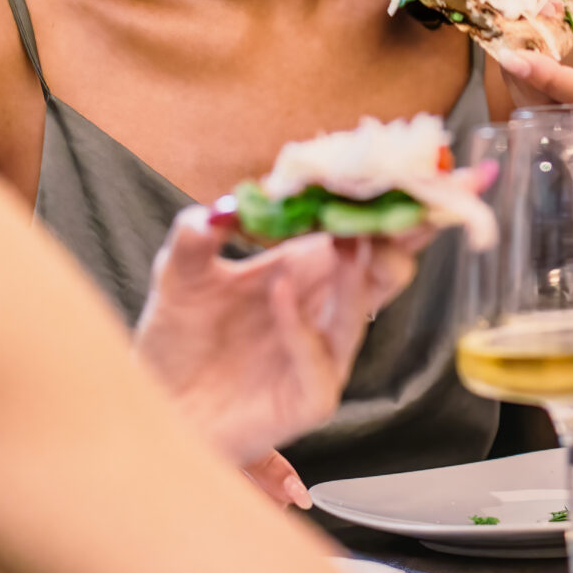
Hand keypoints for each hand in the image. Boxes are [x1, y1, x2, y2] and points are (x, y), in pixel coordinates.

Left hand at [130, 205, 431, 480]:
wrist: (156, 407)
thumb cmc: (179, 341)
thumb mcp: (179, 276)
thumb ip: (194, 238)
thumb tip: (218, 208)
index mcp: (309, 268)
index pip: (363, 229)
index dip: (392, 200)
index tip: (417, 165)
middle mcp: (327, 308)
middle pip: (383, 267)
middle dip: (405, 233)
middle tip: (412, 198)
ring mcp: (324, 354)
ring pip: (359, 311)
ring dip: (359, 273)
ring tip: (350, 239)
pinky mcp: (309, 396)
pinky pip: (317, 360)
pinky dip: (300, 324)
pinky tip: (279, 290)